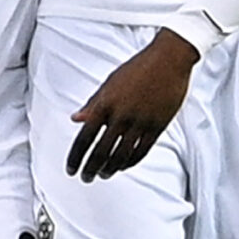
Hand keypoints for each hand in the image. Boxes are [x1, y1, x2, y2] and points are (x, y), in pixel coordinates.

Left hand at [67, 29, 198, 181]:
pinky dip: (129, 162)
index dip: (76, 157)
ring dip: (109, 169)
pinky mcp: (157, 127)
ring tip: (103, 175)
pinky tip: (122, 166)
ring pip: (121, 156)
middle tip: (85, 178)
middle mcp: (121, 116)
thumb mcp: (109, 83)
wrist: (168, 61)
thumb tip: (76, 118)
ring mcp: (140, 123)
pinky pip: (141, 151)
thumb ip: (92, 104)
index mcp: (105, 104)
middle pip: (101, 152)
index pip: (84, 138)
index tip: (71, 169)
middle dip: (90, 169)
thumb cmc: (137, 68)